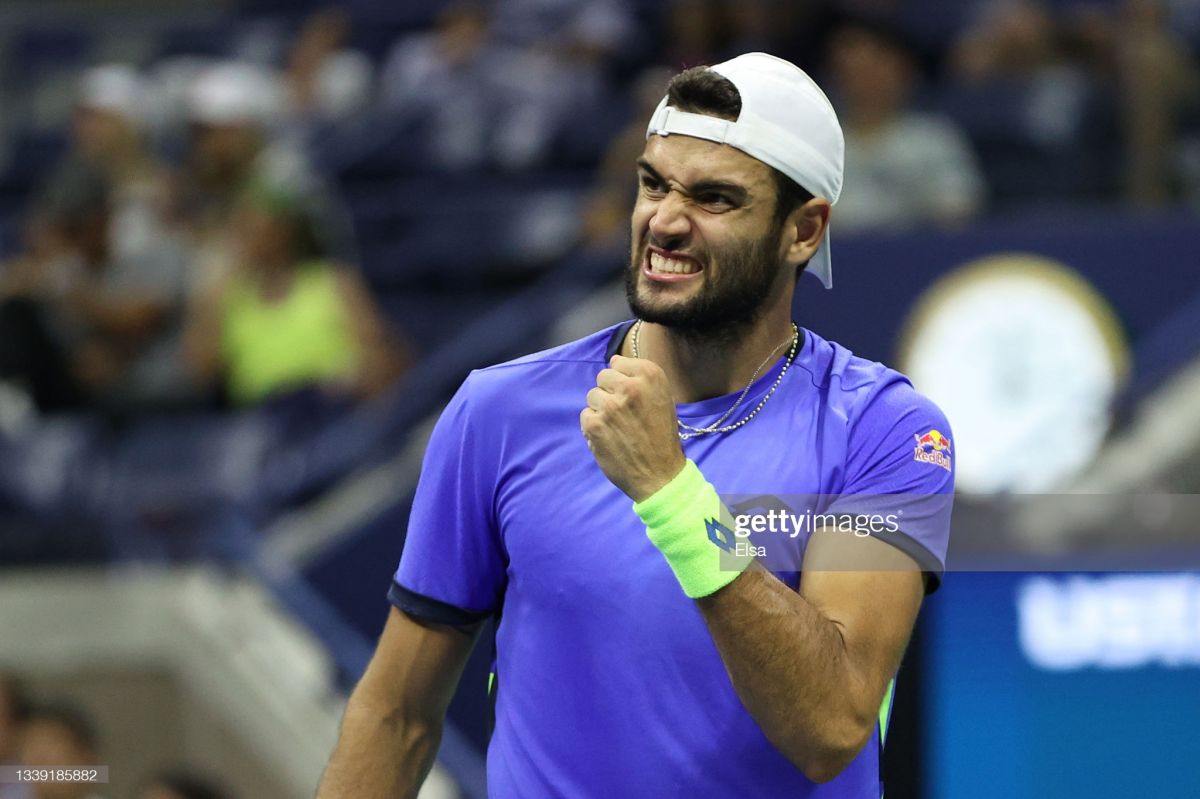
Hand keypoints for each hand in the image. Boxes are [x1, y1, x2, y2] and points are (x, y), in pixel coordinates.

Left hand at [581, 355, 686, 501]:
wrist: (660, 474)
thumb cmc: (662, 436)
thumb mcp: (663, 398)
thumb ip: (639, 377)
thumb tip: (613, 360)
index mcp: (651, 376)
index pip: (618, 363)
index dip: (622, 380)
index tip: (632, 397)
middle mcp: (630, 387)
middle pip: (602, 377)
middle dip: (610, 392)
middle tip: (624, 413)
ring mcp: (610, 405)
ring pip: (592, 396)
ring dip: (601, 410)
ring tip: (618, 427)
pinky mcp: (595, 424)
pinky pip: (585, 415)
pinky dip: (593, 427)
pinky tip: (609, 438)